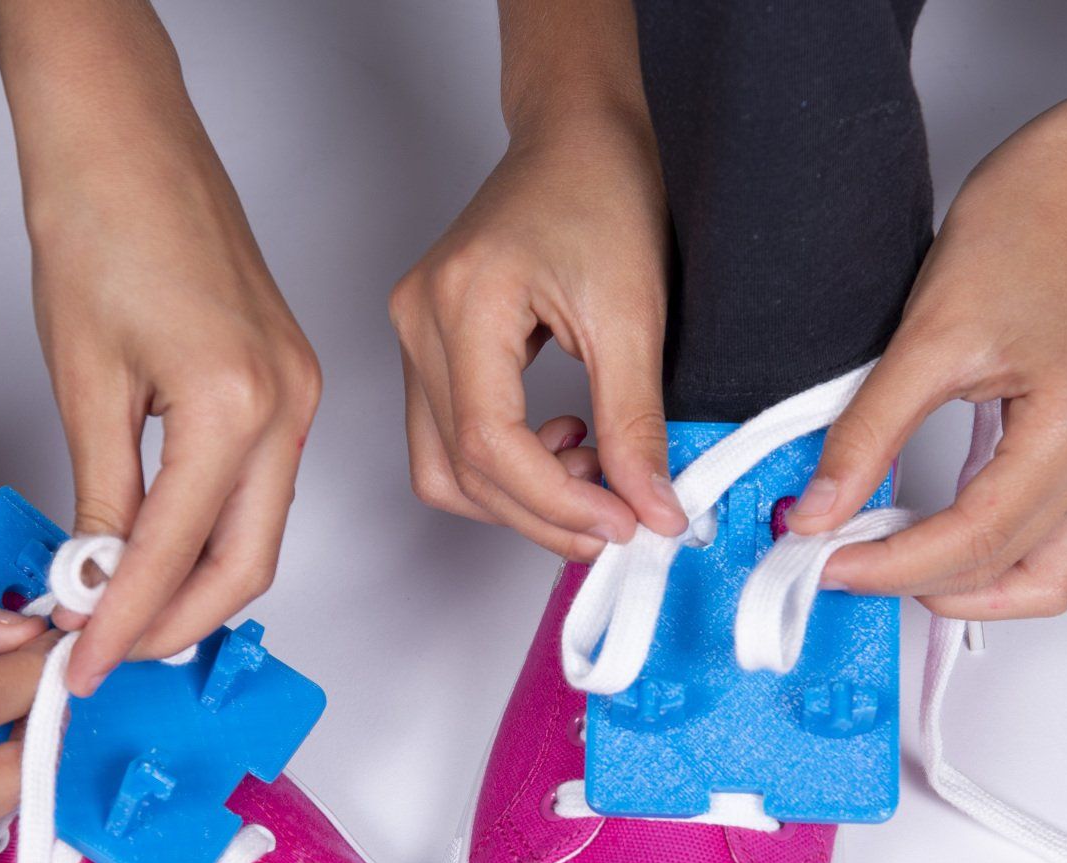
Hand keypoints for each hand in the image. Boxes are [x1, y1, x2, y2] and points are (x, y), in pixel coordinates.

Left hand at [0, 2, 317, 694]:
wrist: (125, 129)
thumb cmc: (100, 219)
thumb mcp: (83, 378)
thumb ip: (101, 495)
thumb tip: (95, 580)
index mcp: (238, 404)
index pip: (177, 555)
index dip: (124, 623)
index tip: (81, 664)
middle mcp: (289, 405)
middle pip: (247, 563)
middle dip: (177, 624)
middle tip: (106, 655)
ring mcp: (299, 391)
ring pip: (259, 530)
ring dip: (195, 584)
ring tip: (121, 614)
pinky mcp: (286, 378)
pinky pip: (260, 485)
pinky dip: (210, 530)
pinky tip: (156, 548)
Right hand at [390, 105, 685, 560]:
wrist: (577, 135)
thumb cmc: (602, 192)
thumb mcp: (635, 313)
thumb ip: (637, 423)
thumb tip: (652, 509)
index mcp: (462, 301)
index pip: (489, 444)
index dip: (555, 502)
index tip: (623, 523)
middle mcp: (419, 320)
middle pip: (460, 469)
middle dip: (542, 512)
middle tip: (618, 520)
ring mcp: (413, 332)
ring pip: (443, 466)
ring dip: (518, 496)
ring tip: (591, 473)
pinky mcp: (428, 342)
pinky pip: (447, 436)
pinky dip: (503, 463)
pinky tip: (562, 439)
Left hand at [789, 125, 1066, 618]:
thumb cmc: (1021, 236)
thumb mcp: (923, 339)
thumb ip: (866, 435)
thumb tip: (814, 514)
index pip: (973, 542)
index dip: (888, 567)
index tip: (820, 564)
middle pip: (1009, 571)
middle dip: (915, 579)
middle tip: (838, 560)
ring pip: (1052, 577)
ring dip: (975, 588)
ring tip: (893, 558)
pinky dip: (1008, 560)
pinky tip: (947, 539)